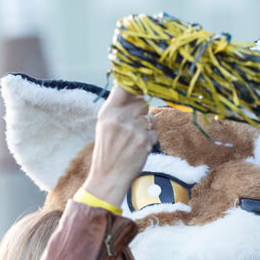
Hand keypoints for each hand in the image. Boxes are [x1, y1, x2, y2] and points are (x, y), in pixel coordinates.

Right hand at [79, 86, 155, 207]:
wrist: (109, 176)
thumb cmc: (108, 151)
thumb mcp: (105, 126)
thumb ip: (118, 108)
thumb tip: (136, 91)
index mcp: (108, 112)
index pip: (124, 86)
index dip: (135, 83)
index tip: (141, 82)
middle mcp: (121, 117)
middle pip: (142, 101)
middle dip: (142, 110)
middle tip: (135, 123)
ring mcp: (134, 128)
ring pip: (151, 117)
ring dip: (147, 126)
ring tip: (135, 138)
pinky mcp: (145, 140)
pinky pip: (154, 133)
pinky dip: (150, 140)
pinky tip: (139, 148)